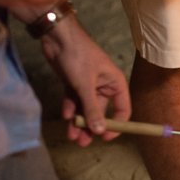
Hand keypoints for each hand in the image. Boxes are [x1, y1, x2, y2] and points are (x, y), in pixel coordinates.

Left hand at [40, 20, 130, 146]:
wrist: (57, 37)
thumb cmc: (78, 56)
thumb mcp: (85, 85)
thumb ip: (92, 109)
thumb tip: (100, 131)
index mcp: (115, 84)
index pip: (122, 109)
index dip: (116, 125)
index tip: (105, 137)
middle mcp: (104, 86)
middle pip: (101, 112)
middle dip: (92, 126)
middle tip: (83, 142)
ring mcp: (88, 85)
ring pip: (85, 108)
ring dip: (79, 122)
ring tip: (72, 136)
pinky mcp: (73, 83)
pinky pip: (74, 100)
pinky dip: (70, 109)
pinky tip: (66, 117)